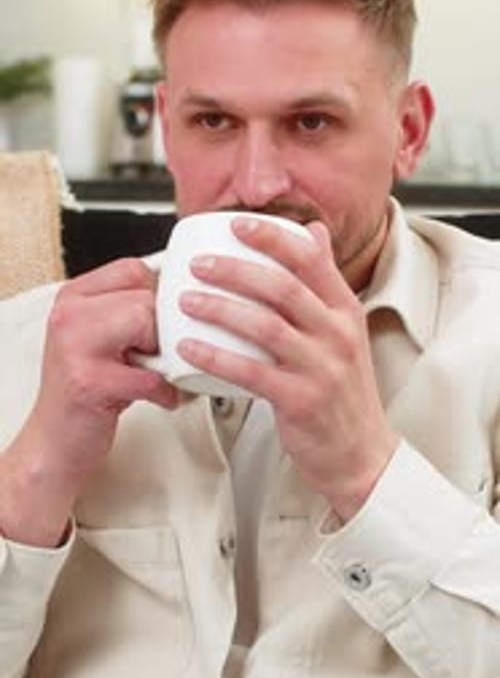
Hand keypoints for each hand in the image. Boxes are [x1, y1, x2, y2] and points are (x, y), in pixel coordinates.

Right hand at [0, 258, 177, 545]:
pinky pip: (150, 375)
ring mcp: (75, 347)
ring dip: (165, 355)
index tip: (161, 324)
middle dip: (164, 331)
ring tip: (158, 372)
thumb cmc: (88, 389)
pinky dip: (166, 391)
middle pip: (144, 298)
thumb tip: (185, 298)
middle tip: (159, 356)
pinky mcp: (89, 383)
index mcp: (73, 297)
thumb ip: (128, 311)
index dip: (158, 297)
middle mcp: (69, 316)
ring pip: (146, 322)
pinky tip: (161, 396)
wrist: (55, 441)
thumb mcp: (100, 338)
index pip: (133, 270)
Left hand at [177, 216, 398, 520]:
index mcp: (346, 310)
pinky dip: (216, 357)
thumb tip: (313, 231)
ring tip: (187, 299)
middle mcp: (338, 334)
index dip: (273, 238)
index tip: (238, 224)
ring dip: (221, 309)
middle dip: (235, 270)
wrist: (361, 453)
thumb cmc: (343, 390)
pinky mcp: (301, 401)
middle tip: (199, 264)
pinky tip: (190, 348)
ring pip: (266, 326)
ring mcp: (322, 368)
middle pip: (284, 288)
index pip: (311, 261)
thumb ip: (326, 281)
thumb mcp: (346, 329)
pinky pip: (251, 373)